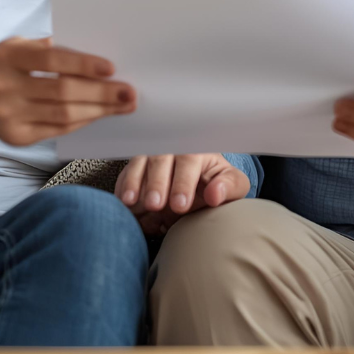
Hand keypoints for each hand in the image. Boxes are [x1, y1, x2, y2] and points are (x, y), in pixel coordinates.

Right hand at [0, 37, 134, 146]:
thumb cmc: (4, 65)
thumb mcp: (18, 45)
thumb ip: (50, 48)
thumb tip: (96, 52)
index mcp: (9, 57)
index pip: (51, 59)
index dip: (82, 64)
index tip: (111, 67)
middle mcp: (5, 87)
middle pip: (61, 92)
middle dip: (101, 93)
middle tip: (129, 92)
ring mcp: (9, 116)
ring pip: (62, 116)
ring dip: (98, 111)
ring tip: (124, 106)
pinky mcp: (16, 138)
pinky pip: (57, 131)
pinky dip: (82, 122)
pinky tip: (100, 115)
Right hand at [115, 153, 249, 234]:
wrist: (198, 183)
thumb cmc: (215, 182)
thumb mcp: (232, 184)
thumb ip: (228, 187)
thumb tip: (215, 194)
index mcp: (197, 149)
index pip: (189, 160)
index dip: (183, 182)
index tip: (181, 204)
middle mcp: (171, 148)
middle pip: (160, 159)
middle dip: (156, 183)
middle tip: (155, 204)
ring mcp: (150, 155)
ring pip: (139, 162)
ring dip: (134, 182)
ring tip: (131, 202)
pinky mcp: (135, 167)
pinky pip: (125, 173)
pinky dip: (122, 186)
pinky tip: (121, 201)